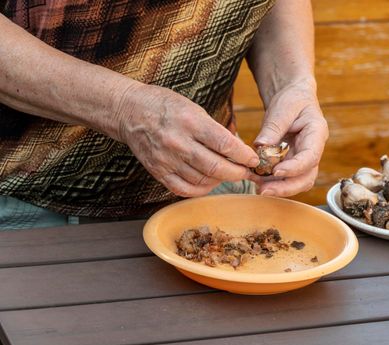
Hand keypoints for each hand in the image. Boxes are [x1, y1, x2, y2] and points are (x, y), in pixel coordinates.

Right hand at [116, 84, 259, 196]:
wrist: (130, 111)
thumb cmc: (166, 106)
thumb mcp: (194, 108)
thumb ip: (215, 130)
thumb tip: (239, 149)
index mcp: (191, 122)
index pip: (225, 144)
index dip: (244, 156)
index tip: (254, 159)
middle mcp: (178, 142)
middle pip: (216, 167)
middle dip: (237, 172)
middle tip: (246, 172)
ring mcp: (166, 159)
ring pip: (203, 180)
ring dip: (221, 180)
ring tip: (228, 174)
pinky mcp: (157, 172)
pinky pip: (184, 189)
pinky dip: (201, 190)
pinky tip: (210, 183)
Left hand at [254, 79, 327, 196]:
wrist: (293, 98)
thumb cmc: (292, 99)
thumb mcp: (283, 107)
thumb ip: (273, 127)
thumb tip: (261, 146)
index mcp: (317, 133)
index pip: (311, 156)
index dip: (295, 168)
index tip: (276, 172)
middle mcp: (313, 150)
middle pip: (306, 177)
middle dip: (286, 187)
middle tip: (263, 190)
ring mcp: (304, 159)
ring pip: (297, 182)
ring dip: (279, 188)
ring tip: (258, 187)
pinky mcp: (292, 163)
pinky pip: (286, 178)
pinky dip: (272, 182)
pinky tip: (257, 180)